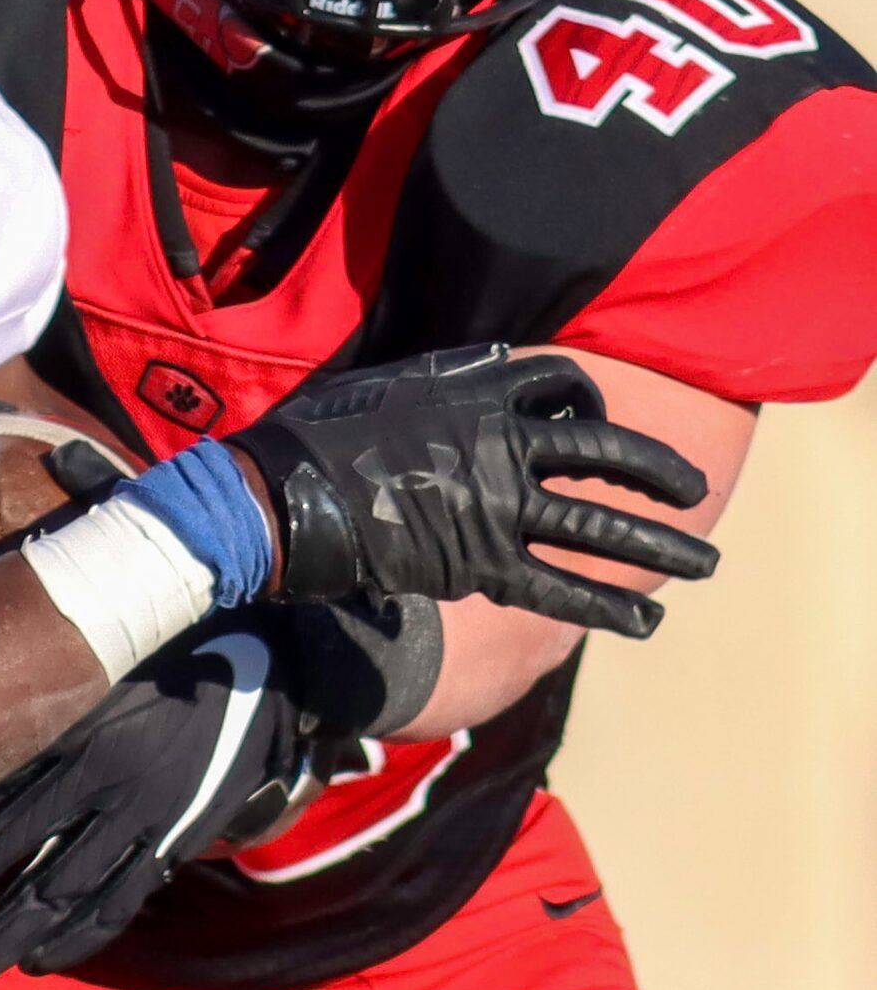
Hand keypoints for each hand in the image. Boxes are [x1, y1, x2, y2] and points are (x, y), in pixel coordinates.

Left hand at [0, 623, 296, 985]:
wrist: (260, 668)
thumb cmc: (160, 649)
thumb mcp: (92, 656)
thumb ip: (30, 680)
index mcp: (80, 731)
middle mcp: (107, 782)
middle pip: (15, 855)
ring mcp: (144, 818)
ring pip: (64, 891)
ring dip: (9, 933)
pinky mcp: (173, 839)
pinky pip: (122, 901)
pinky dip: (81, 936)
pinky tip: (45, 959)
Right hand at [233, 346, 715, 637]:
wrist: (284, 494)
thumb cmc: (318, 435)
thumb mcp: (384, 383)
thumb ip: (441, 378)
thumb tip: (483, 367)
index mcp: (475, 391)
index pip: (561, 384)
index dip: (590, 401)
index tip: (599, 420)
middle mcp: (500, 442)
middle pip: (605, 448)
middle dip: (659, 471)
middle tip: (692, 488)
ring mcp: (496, 503)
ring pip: (600, 522)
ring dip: (661, 543)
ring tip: (705, 560)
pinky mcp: (481, 562)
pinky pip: (562, 587)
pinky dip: (609, 608)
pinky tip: (646, 622)